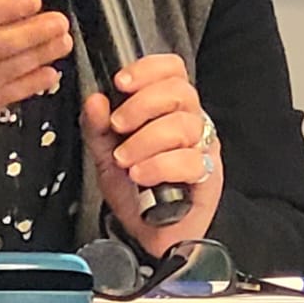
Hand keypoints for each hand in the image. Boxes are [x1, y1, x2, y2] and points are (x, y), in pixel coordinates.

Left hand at [81, 53, 222, 259]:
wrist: (151, 233)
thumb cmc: (134, 189)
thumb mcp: (104, 154)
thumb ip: (97, 126)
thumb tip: (95, 100)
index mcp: (167, 107)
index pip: (172, 69)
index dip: (148, 69)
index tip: (121, 82)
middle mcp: (190, 121)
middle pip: (180, 91)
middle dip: (142, 104)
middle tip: (118, 125)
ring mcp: (202, 147)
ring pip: (184, 125)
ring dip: (146, 140)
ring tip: (124, 159)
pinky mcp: (208, 175)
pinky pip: (190, 160)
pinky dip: (159, 166)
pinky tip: (141, 175)